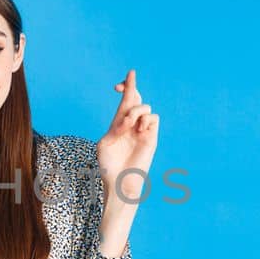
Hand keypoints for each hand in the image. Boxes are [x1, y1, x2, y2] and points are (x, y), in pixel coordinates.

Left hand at [98, 69, 159, 203]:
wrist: (120, 180)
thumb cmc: (109, 165)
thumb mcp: (105, 143)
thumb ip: (115, 127)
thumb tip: (128, 119)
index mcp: (118, 123)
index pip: (123, 101)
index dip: (123, 89)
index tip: (117, 86)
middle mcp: (131, 124)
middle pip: (135, 97)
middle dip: (131, 86)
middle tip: (128, 78)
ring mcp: (142, 129)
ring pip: (144, 106)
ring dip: (135, 111)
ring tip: (128, 124)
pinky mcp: (151, 136)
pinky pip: (153, 118)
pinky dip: (145, 119)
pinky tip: (139, 129)